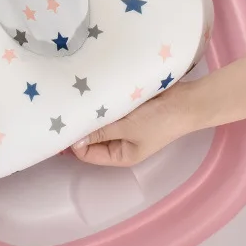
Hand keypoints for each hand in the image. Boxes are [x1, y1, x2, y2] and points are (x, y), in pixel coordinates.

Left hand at [70, 81, 196, 166]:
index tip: (60, 124)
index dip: (73, 141)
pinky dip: (99, 102)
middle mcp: (119, 142)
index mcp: (120, 155)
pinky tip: (87, 90)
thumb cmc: (158, 121)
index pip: (87, 153)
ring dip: (89, 112)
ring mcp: (122, 124)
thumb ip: (101, 132)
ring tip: (71, 98)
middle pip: (91, 137)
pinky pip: (106, 108)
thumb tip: (74, 139)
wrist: (185, 101)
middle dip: (80, 125)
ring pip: (98, 121)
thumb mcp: (127, 128)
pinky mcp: (126, 108)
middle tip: (62, 108)